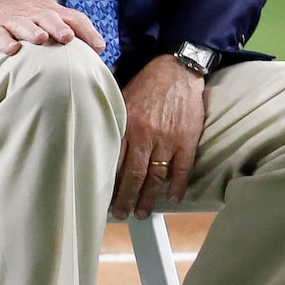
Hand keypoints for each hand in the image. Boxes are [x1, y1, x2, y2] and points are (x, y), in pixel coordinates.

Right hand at [0, 0, 105, 56]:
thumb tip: (99, 48)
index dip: (86, 30)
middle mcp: (32, 14)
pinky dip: (4, 42)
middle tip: (68, 37)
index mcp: (49, 11)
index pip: (72, 17)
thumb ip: (69, 29)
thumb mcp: (45, 18)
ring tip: (41, 38)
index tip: (99, 46)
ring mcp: (10, 21)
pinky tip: (11, 48)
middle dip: (58, 27)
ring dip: (32, 31)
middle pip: (48, 18)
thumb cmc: (22, 16)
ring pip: (23, 25)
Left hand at [113, 54, 207, 217]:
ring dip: (149, 198)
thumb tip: (97, 140)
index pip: (114, 162)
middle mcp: (146, 136)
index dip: (109, 183)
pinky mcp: (187, 141)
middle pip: (134, 175)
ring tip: (143, 213)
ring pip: (156, 177)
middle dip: (126, 198)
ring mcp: (168, 140)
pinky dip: (178, 186)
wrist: (176, 70)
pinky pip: (183, 169)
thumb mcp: (122, 99)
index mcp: (126, 126)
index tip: (102, 198)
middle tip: (121, 214)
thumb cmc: (146, 85)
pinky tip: (174, 199)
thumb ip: (113, 121)